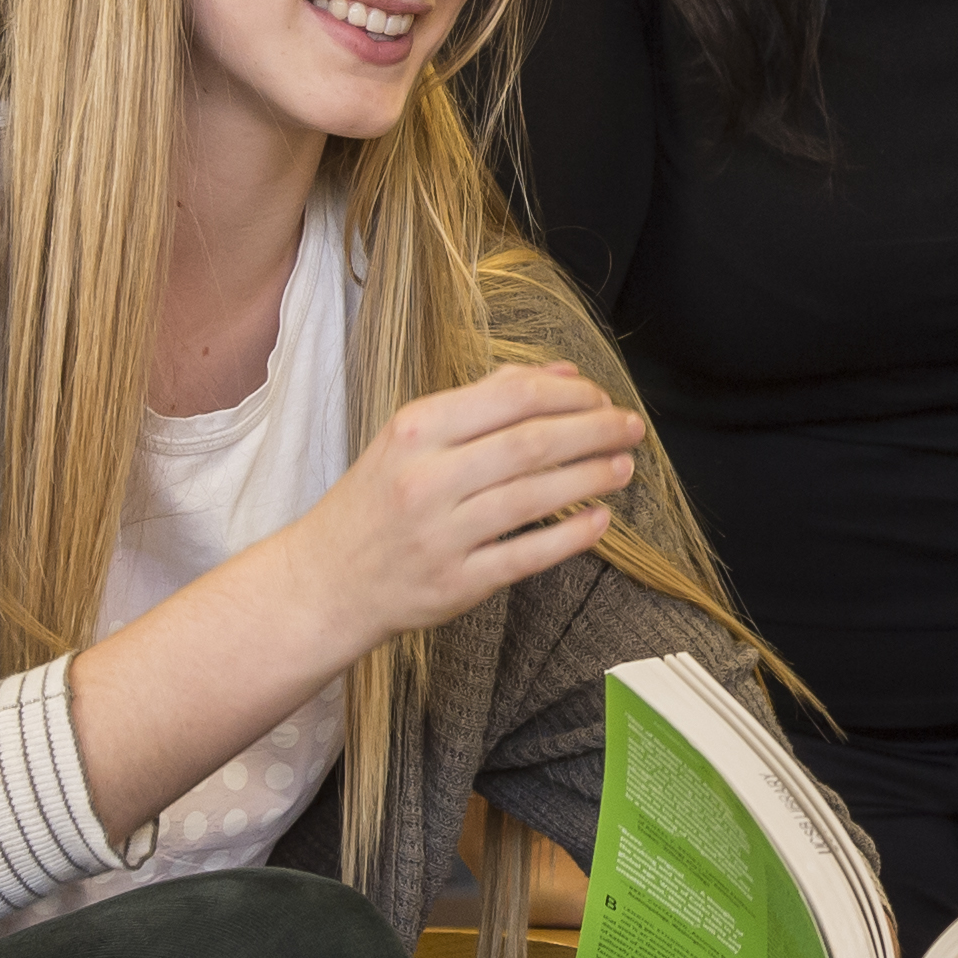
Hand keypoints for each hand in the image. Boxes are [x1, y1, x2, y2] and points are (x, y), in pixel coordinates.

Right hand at [269, 361, 639, 642]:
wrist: (325, 581)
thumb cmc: (378, 502)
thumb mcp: (413, 437)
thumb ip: (486, 400)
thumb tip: (562, 374)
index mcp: (416, 430)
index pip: (511, 397)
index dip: (570, 395)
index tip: (602, 398)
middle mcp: (427, 479)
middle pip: (530, 444)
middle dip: (594, 431)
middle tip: (632, 428)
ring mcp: (440, 534)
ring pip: (532, 497)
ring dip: (590, 478)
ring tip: (624, 467)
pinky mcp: (454, 584)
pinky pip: (525, 556)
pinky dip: (569, 536)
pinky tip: (601, 520)